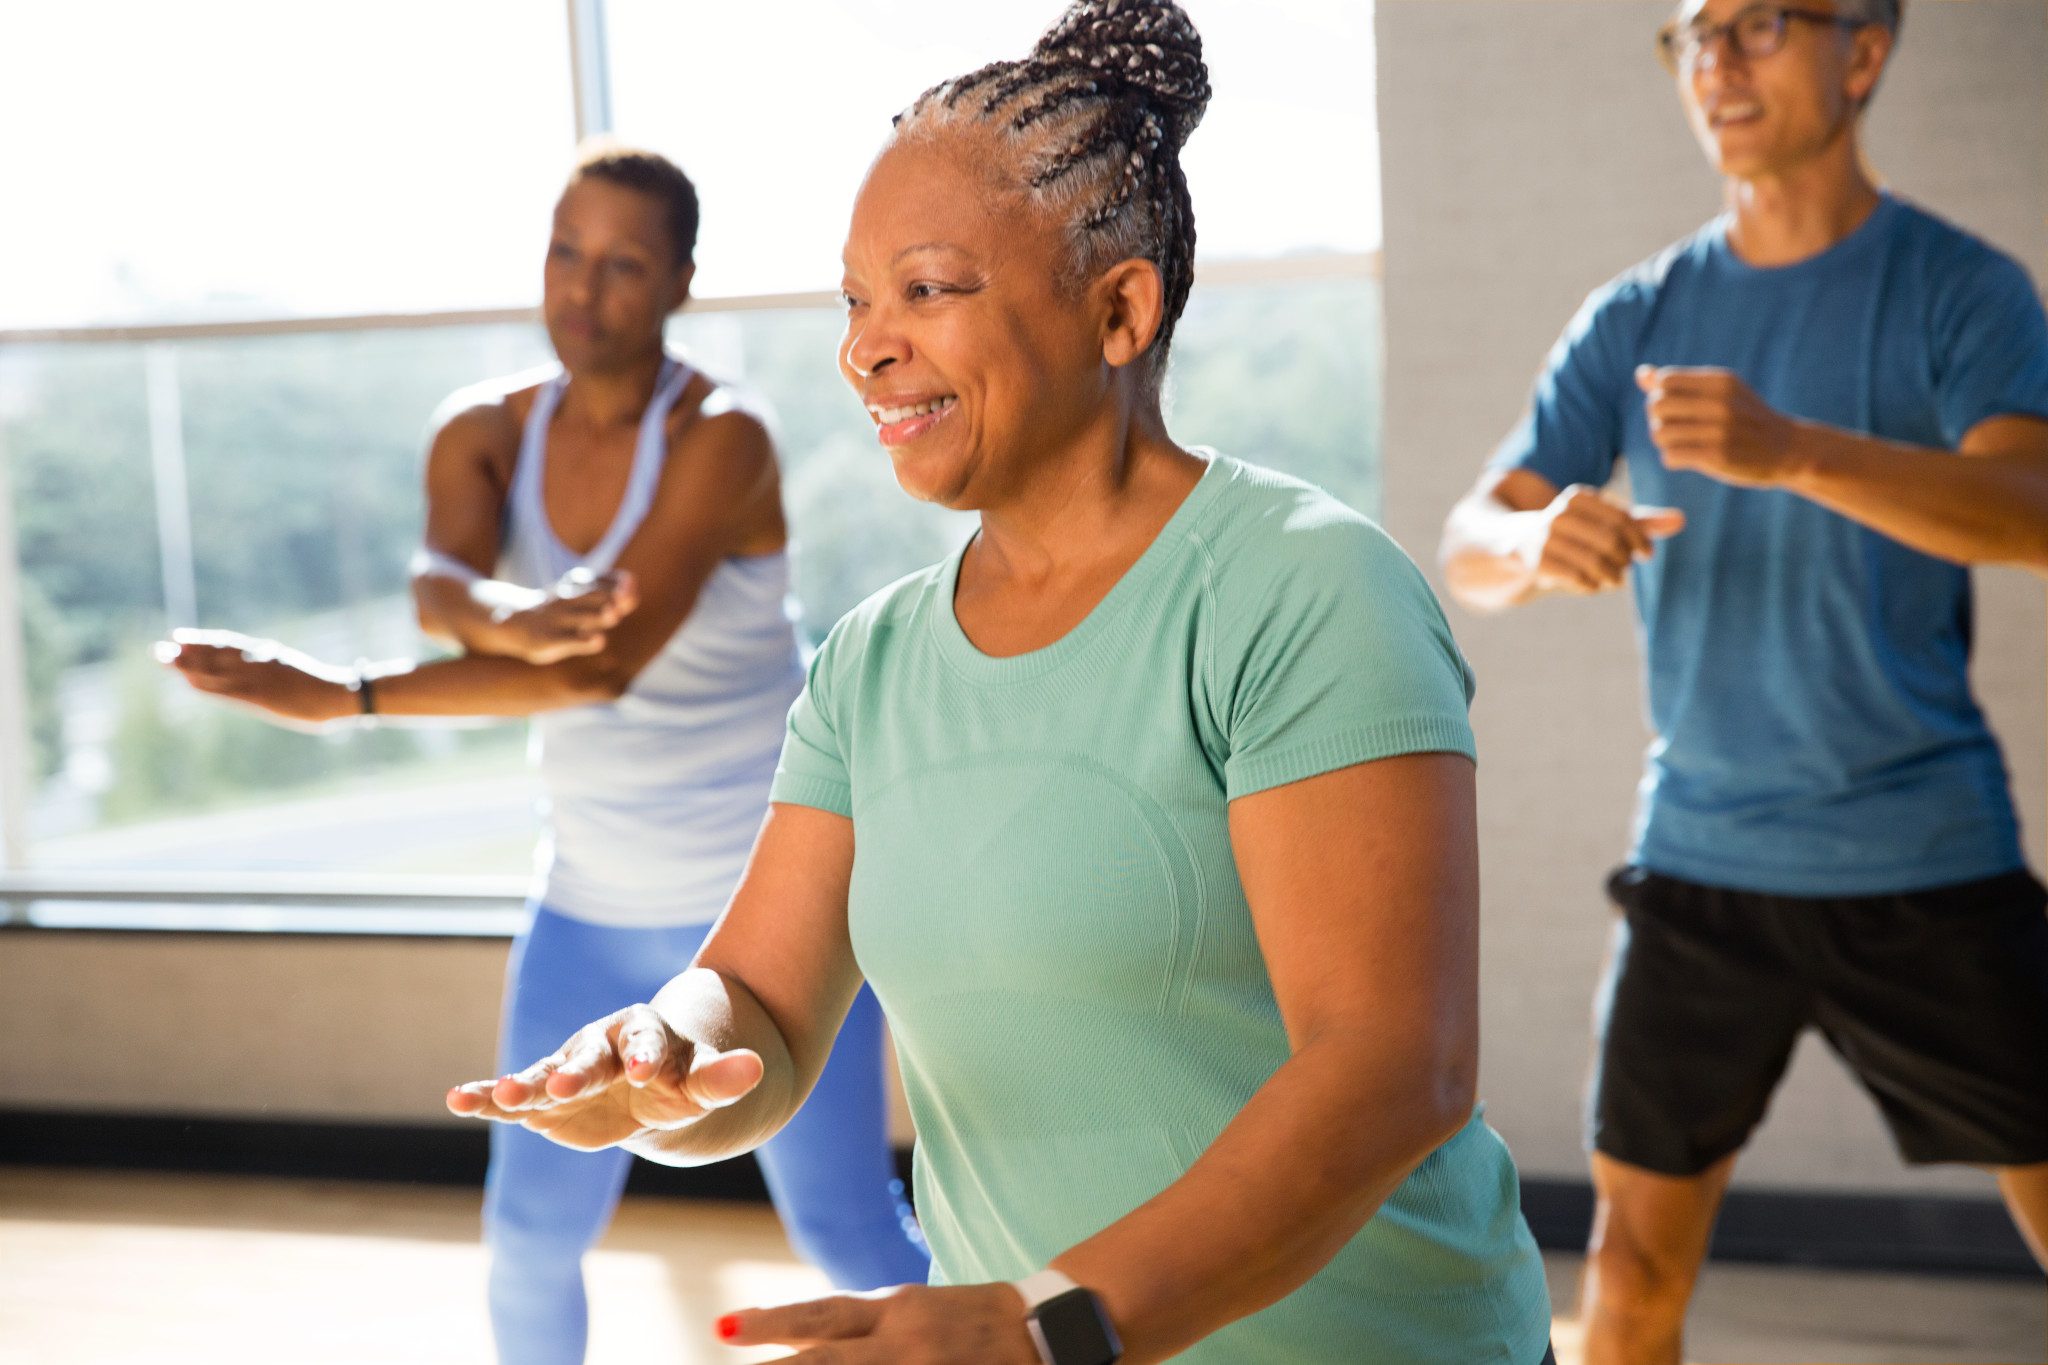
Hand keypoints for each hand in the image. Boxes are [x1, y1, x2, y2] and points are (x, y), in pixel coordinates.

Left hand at [156, 629, 357, 729]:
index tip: (180, 637)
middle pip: (216, 655)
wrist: (341, 694)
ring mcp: (258, 680)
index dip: (203, 641)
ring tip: (164, 659)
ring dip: (187, 665)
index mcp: (268, 655)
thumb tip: (267, 668)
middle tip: (160, 650)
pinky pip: (225, 689)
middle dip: (186, 653)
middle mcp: (258, 663)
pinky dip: (205, 684)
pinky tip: (187, 682)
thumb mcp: (296, 673)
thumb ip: (276, 671)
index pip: (228, 645)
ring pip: (216, 670)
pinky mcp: (259, 696)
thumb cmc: (323, 688)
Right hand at [445, 1002, 762, 1151]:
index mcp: (647, 1034)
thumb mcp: (705, 1081)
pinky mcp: (544, 1096)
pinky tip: (459, 1100)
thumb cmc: (683, 1078)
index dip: (647, 1057)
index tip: (648, 1074)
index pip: (648, 1044)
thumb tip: (757, 1068)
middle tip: (564, 1085)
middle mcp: (602, 1045)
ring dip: (522, 1085)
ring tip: (497, 1096)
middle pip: (589, 1058)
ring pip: (545, 1075)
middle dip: (577, 1072)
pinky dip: (488, 1097)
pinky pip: (512, 1097)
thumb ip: (724, 1077)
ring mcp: (569, 1069)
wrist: (655, 1081)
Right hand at [493, 568, 638, 663]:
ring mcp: (556, 619)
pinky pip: (566, 640)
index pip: (597, 581)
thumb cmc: (556, 612)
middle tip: (626, 598)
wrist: (510, 622)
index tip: (630, 583)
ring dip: (597, 614)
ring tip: (614, 614)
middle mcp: (566, 601)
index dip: (615, 582)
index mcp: (574, 588)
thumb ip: (607, 593)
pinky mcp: (547, 640)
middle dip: (609, 597)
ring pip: (579, 616)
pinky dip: (582, 640)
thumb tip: (634, 583)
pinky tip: (598, 640)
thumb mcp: (577, 596)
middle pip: (591, 597)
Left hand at [717, 1283, 1042, 1363]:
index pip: (821, 1316)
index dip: (771, 1323)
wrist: (1049, 1330)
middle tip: (727, 1359)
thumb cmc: (967, 1320)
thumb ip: (854, 1326)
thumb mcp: (910, 1309)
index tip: (721, 1331)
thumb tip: (784, 1333)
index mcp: (894, 1312)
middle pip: (828, 1363)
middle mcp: (904, 1344)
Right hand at [1519, 484, 1684, 595]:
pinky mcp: (1536, 561)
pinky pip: (1577, 578)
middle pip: (1610, 541)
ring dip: (1611, 576)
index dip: (1641, 539)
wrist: (1516, 544)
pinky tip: (1591, 584)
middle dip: (1624, 560)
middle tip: (1625, 570)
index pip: (1622, 519)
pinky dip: (1591, 585)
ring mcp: (1545, 537)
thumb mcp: (1603, 523)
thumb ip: (1640, 522)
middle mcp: (1560, 513)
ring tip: (1613, 580)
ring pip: (1595, 562)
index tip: (1647, 554)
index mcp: (1579, 497)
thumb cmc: (1571, 533)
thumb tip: (1682, 521)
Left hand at [1637, 365, 1812, 486]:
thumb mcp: (1721, 392)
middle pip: (1656, 405)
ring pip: (1660, 432)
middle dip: (1658, 418)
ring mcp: (1721, 430)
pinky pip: (1671, 456)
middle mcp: (1721, 402)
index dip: (1661, 394)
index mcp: (1721, 381)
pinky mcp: (1718, 457)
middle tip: (1672, 428)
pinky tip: (1684, 458)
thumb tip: (1640, 374)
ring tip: (1679, 444)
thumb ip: (1680, 384)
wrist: (1787, 449)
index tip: (1675, 407)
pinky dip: (1672, 459)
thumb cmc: (1745, 417)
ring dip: (1664, 442)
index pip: (1665, 380)